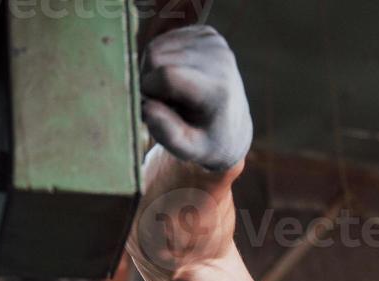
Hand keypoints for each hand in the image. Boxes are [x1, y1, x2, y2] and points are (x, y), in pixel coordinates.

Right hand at [141, 25, 252, 171]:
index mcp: (218, 89)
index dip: (149, 91)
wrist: (232, 126)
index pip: (166, 75)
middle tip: (165, 104)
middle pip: (156, 57)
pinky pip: (163, 40)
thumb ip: (168, 134)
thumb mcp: (189, 150)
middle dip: (150, 82)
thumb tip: (145, 108)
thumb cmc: (206, 141)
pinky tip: (176, 77)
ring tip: (172, 93)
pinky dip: (161, 61)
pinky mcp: (206, 33)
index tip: (153, 109)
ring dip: (153, 72)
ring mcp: (214, 42)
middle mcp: (220, 59)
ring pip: (155, 46)